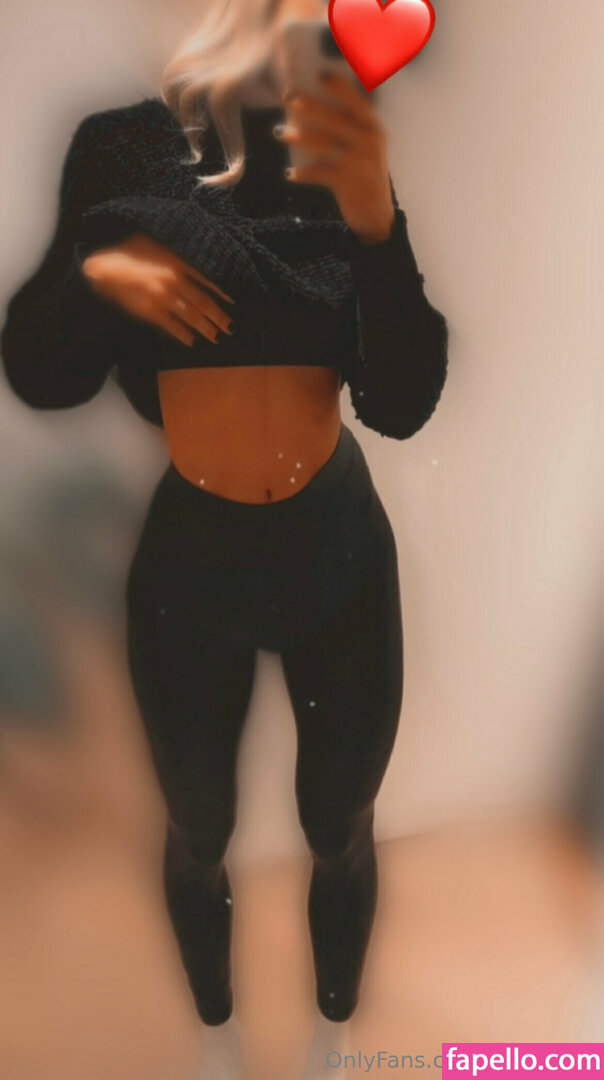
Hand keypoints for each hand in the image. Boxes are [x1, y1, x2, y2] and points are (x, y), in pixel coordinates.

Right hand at [81, 234, 234, 346]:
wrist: (103, 268)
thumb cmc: (127, 250)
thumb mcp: (155, 241)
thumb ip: (175, 249)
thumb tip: (195, 254)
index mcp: (177, 261)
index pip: (208, 279)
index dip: (222, 291)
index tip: (233, 301)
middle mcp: (174, 281)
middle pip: (204, 302)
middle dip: (219, 317)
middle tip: (230, 328)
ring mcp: (163, 299)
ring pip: (192, 317)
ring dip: (206, 328)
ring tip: (216, 337)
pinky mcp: (151, 313)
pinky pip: (173, 327)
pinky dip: (183, 335)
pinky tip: (191, 342)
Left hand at [275, 73, 394, 244]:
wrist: (377, 215)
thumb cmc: (365, 176)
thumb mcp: (367, 148)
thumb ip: (351, 129)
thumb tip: (312, 110)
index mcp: (374, 129)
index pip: (357, 102)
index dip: (340, 87)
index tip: (321, 74)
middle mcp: (369, 141)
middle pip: (334, 119)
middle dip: (309, 106)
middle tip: (287, 97)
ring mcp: (358, 161)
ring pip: (323, 143)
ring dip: (298, 137)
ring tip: (279, 132)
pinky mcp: (348, 182)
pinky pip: (319, 173)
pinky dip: (303, 173)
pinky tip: (290, 173)